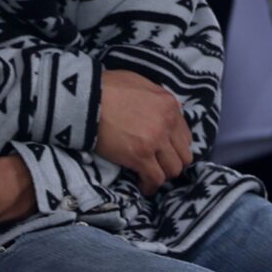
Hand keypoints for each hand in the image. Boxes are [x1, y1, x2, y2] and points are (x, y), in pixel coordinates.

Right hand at [96, 69, 193, 194]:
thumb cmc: (108, 88)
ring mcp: (156, 140)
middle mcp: (168, 123)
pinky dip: (150, 186)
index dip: (175, 148)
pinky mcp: (140, 156)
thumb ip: (157, 101)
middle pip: (184, 155)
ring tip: (149, 176)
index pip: (185, 136)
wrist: (86, 97)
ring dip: (162, 175)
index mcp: (170, 105)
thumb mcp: (142, 85)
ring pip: (173, 169)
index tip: (165, 153)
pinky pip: (155, 178)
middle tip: (159, 166)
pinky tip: (142, 185)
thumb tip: (160, 113)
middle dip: (172, 163)